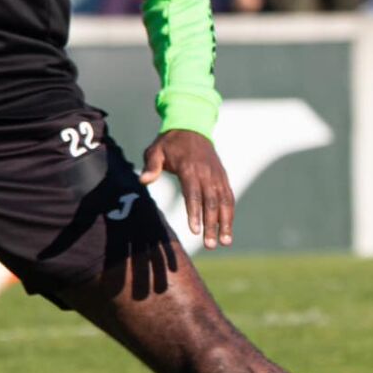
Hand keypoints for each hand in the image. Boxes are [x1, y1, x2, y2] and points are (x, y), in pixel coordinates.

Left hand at [141, 129, 234, 247]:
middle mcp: (206, 173)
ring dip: (225, 223)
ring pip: (224, 202)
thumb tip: (143, 181)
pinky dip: (229, 213)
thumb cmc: (170, 143)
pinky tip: (228, 230)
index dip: (195, 212)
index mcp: (189, 168)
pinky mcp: (222, 177)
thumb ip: (151, 166)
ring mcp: (217, 175)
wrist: (192, 127)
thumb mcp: (155, 150)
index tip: (195, 230)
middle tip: (210, 245)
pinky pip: (228, 197)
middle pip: (211, 202)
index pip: (193, 193)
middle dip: (212, 225)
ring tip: (225, 242)